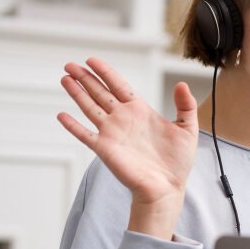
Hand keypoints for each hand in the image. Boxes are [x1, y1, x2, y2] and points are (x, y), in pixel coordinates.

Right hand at [57, 57, 199, 205]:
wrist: (167, 187)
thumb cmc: (177, 162)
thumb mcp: (187, 128)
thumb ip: (185, 105)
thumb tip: (182, 84)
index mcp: (140, 111)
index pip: (119, 85)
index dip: (105, 72)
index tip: (92, 60)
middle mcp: (123, 119)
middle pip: (100, 92)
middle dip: (85, 78)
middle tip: (70, 65)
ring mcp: (112, 133)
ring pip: (90, 107)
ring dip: (77, 93)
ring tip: (65, 78)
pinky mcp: (105, 149)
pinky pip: (85, 134)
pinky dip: (73, 125)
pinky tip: (62, 115)